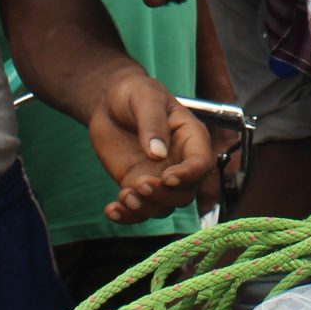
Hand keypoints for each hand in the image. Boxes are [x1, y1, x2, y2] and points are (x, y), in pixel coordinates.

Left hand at [88, 65, 216, 225]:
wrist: (109, 103)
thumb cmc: (135, 93)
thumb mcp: (145, 98)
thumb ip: (153, 123)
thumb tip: (158, 153)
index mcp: (190, 138)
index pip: (201, 163)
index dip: (188, 175)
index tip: (167, 178)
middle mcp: (179, 162)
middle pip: (185, 193)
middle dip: (164, 196)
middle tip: (139, 185)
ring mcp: (159, 177)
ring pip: (163, 206)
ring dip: (145, 209)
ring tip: (124, 197)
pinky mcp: (138, 185)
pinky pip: (139, 209)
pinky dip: (127, 216)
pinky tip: (112, 210)